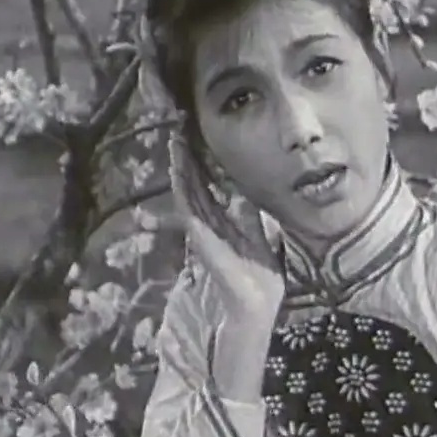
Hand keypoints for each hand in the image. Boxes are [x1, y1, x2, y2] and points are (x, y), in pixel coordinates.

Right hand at [168, 128, 284, 319]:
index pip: (207, 189)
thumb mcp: (260, 238)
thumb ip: (251, 217)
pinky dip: (183, 189)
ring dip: (182, 168)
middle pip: (194, 186)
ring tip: (176, 142)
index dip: (200, 167)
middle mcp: (209, 224)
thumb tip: (248, 196)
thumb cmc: (260, 278)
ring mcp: (203, 231)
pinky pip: (189, 208)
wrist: (257, 304)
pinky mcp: (201, 237)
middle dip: (187, 161)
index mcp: (222, 224)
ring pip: (189, 192)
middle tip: (178, 132)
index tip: (195, 141)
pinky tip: (179, 169)